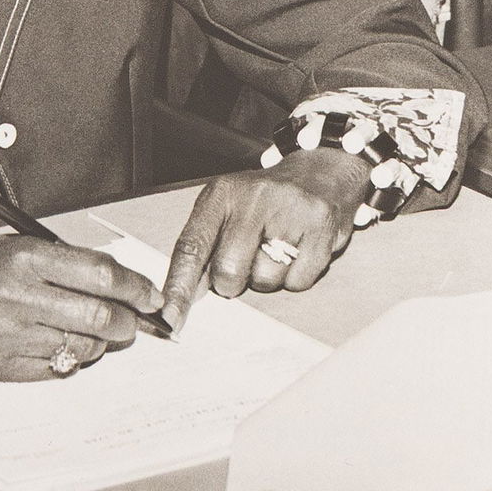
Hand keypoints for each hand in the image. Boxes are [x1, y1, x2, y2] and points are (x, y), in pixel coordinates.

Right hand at [0, 236, 164, 381]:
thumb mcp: (11, 246)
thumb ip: (61, 262)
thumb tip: (116, 282)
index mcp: (23, 257)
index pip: (101, 274)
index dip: (135, 286)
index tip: (149, 295)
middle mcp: (16, 296)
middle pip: (100, 315)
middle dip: (127, 321)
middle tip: (132, 320)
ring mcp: (7, 336)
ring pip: (82, 348)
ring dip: (101, 343)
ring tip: (95, 332)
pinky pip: (56, 370)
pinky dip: (71, 359)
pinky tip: (63, 345)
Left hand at [159, 148, 369, 330]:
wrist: (322, 171)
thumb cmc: (265, 200)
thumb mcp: (228, 208)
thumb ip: (205, 246)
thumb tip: (183, 297)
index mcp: (222, 193)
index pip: (192, 246)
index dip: (178, 287)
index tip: (169, 319)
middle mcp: (254, 197)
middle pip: (229, 271)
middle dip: (233, 281)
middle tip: (247, 261)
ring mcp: (290, 210)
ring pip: (266, 280)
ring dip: (268, 277)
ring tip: (278, 248)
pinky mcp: (321, 226)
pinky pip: (298, 282)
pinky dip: (296, 277)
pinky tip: (299, 250)